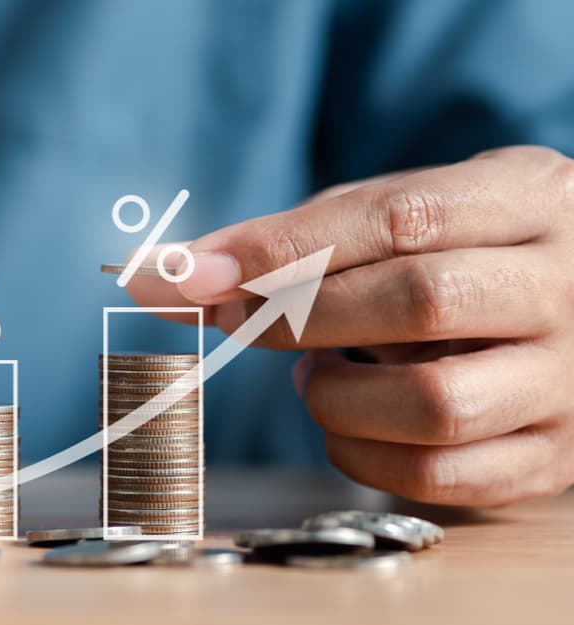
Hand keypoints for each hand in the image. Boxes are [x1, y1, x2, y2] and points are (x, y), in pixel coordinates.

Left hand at [128, 146, 573, 505]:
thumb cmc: (463, 249)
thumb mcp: (407, 212)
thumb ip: (299, 236)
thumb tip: (167, 277)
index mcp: (530, 199)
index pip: (398, 218)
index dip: (281, 248)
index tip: (189, 273)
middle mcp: (565, 286)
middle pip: (419, 302)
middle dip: (299, 316)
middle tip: (241, 322)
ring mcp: (569, 380)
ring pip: (434, 405)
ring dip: (338, 398)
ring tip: (317, 375)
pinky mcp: (555, 456)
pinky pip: (443, 477)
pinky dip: (364, 458)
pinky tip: (350, 426)